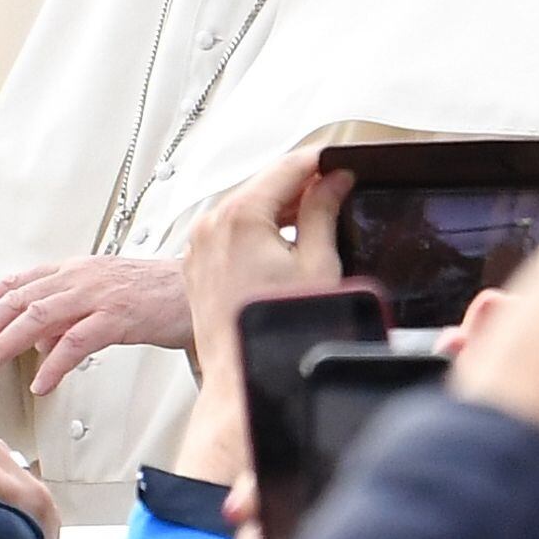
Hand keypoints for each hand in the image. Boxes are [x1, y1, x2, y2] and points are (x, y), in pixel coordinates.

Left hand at [0, 256, 195, 400]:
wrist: (194, 289)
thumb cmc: (153, 295)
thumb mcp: (101, 300)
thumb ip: (68, 317)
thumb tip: (40, 343)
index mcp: (72, 271)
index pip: (16, 282)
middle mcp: (79, 277)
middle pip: (20, 299)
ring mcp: (97, 295)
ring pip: (41, 316)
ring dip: (10, 341)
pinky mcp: (119, 316)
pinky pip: (79, 341)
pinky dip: (56, 363)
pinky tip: (43, 383)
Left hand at [168, 151, 353, 481]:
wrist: (244, 377)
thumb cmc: (275, 332)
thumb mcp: (317, 263)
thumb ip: (323, 212)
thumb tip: (333, 183)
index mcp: (239, 215)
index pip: (287, 167)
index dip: (320, 161)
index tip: (340, 161)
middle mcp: (212, 224)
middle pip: (264, 186)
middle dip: (301, 187)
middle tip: (336, 191)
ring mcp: (200, 245)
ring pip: (246, 208)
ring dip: (279, 210)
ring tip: (314, 223)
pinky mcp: (198, 265)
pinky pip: (231, 233)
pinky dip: (257, 231)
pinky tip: (283, 248)